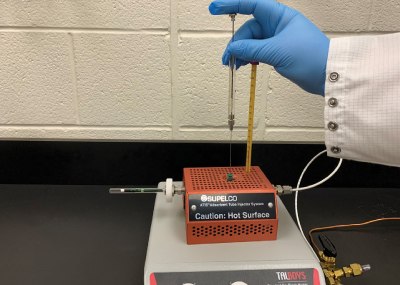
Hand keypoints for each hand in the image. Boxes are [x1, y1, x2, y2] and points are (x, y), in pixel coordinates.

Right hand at [209, 0, 328, 95]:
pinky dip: (249, 58)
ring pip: (251, 42)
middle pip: (248, 29)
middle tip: (227, 59)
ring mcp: (277, 39)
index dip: (232, 5)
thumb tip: (232, 48)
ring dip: (241, 52)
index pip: (252, 4)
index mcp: (279, 16)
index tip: (215, 8)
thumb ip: (251, 49)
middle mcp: (277, 25)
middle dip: (236, 43)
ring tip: (233, 65)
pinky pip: (257, 51)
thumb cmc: (310, 57)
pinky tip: (243, 65)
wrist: (328, 75)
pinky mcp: (277, 52)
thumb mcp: (277, 51)